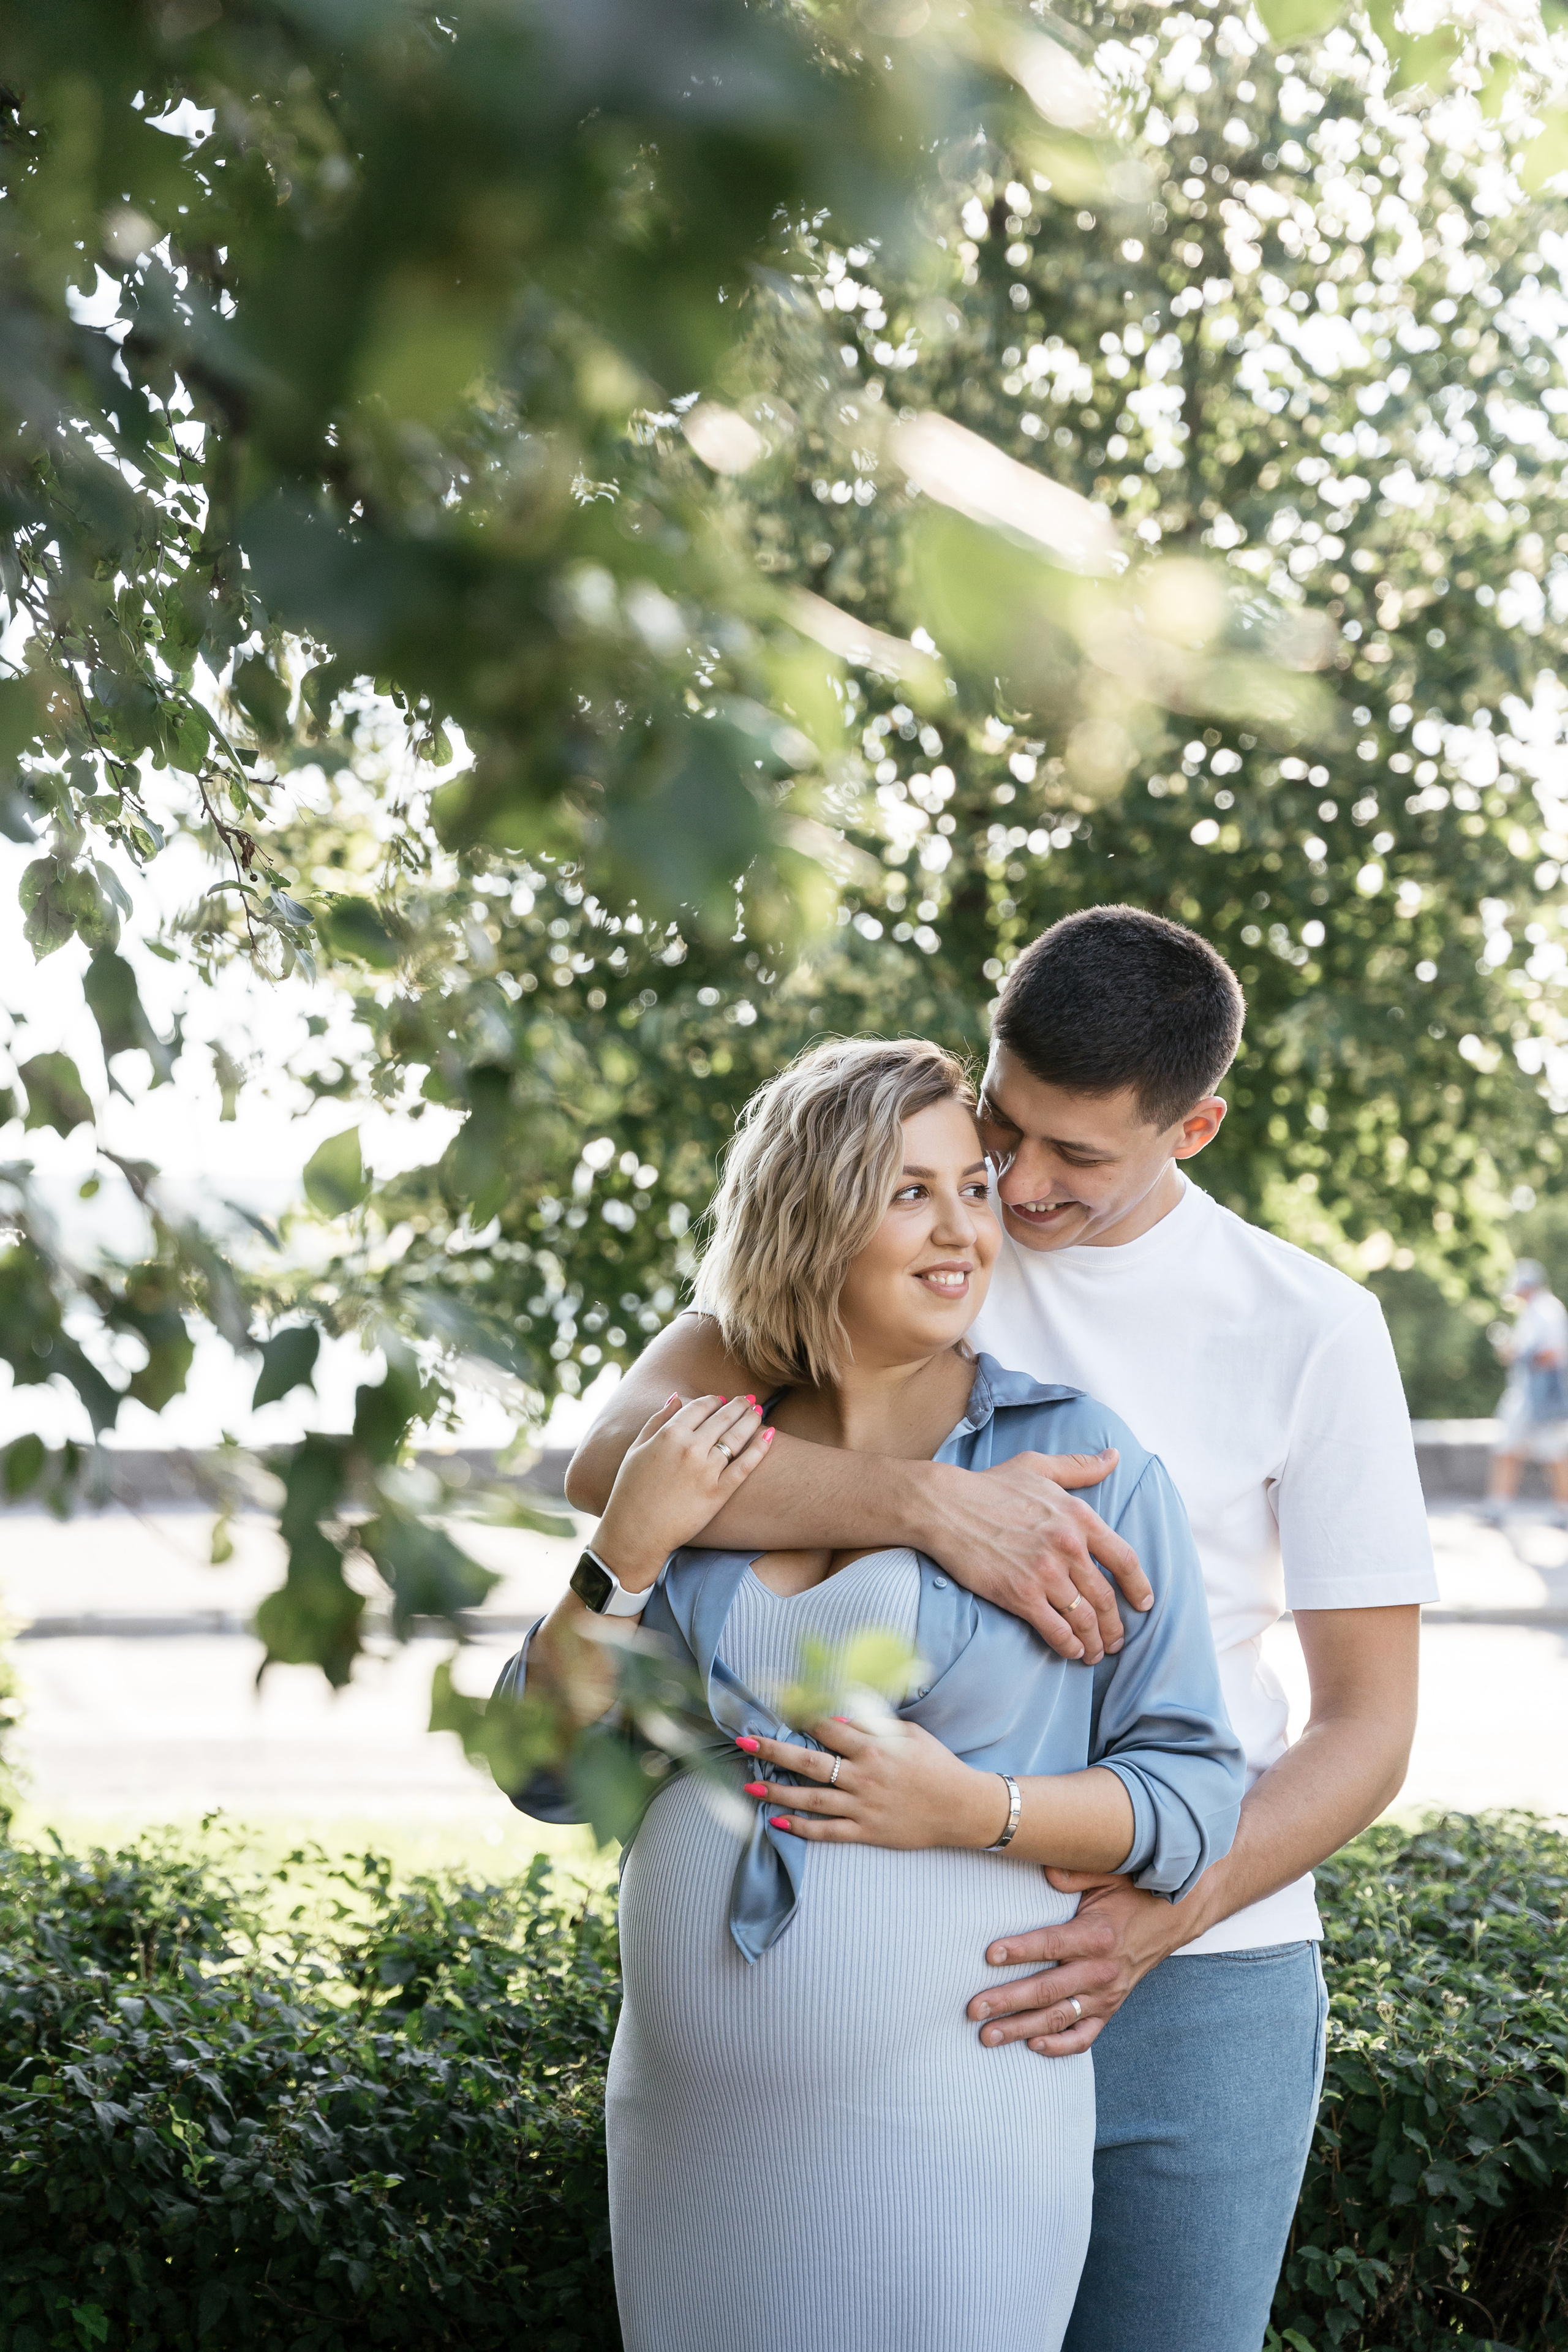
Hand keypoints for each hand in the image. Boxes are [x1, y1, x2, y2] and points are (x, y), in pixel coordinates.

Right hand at [592, 1393, 771, 1586]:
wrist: (636, 1532)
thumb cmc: (630, 1491)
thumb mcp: (636, 1449)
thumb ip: (657, 1420)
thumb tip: (676, 1397)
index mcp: (669, 1434)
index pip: (700, 1406)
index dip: (714, 1400)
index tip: (721, 1399)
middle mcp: (691, 1448)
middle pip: (723, 1417)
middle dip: (738, 1405)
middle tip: (748, 1399)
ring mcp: (707, 1470)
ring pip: (737, 1437)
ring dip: (751, 1420)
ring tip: (759, 1412)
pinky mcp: (719, 1493)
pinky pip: (745, 1465)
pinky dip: (759, 1448)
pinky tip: (769, 1435)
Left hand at [742, 1716, 1008, 1850]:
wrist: (962, 1808)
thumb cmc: (936, 1765)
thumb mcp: (909, 1735)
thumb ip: (874, 1725)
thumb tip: (837, 1718)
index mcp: (874, 1747)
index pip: (827, 1728)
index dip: (799, 1716)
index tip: (773, 1707)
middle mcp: (864, 1775)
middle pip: (809, 1761)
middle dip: (773, 1751)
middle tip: (743, 1742)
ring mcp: (863, 1806)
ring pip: (811, 1799)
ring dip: (778, 1793)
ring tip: (749, 1788)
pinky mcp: (866, 1831)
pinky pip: (827, 1831)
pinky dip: (801, 1829)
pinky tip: (777, 1823)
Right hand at [926, 1450, 1152, 1664]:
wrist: (945, 1506)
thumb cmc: (990, 1485)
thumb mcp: (1038, 1466)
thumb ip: (1080, 1466)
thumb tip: (1114, 1457)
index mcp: (1079, 1517)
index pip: (1124, 1559)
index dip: (1139, 1586)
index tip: (1143, 1603)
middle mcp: (1068, 1547)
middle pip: (1106, 1597)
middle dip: (1115, 1625)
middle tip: (1116, 1640)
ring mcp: (1045, 1573)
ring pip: (1084, 1618)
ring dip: (1095, 1641)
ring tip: (1095, 1652)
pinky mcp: (1020, 1595)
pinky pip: (1056, 1630)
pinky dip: (1069, 1646)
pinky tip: (1072, 1652)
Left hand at [965, 1869, 1189, 2055]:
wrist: (1175, 1916)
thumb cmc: (1133, 1890)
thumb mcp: (1107, 1872)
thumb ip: (1074, 1872)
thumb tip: (1044, 1867)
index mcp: (1097, 1935)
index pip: (1051, 1945)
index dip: (1020, 1951)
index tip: (989, 1955)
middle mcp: (1101, 1970)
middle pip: (1047, 1990)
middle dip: (1007, 2000)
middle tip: (973, 2009)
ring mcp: (1107, 1994)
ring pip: (1059, 2018)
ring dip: (1021, 2028)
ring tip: (987, 2036)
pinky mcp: (1111, 2008)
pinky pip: (1085, 2036)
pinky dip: (1060, 2046)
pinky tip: (1032, 2045)